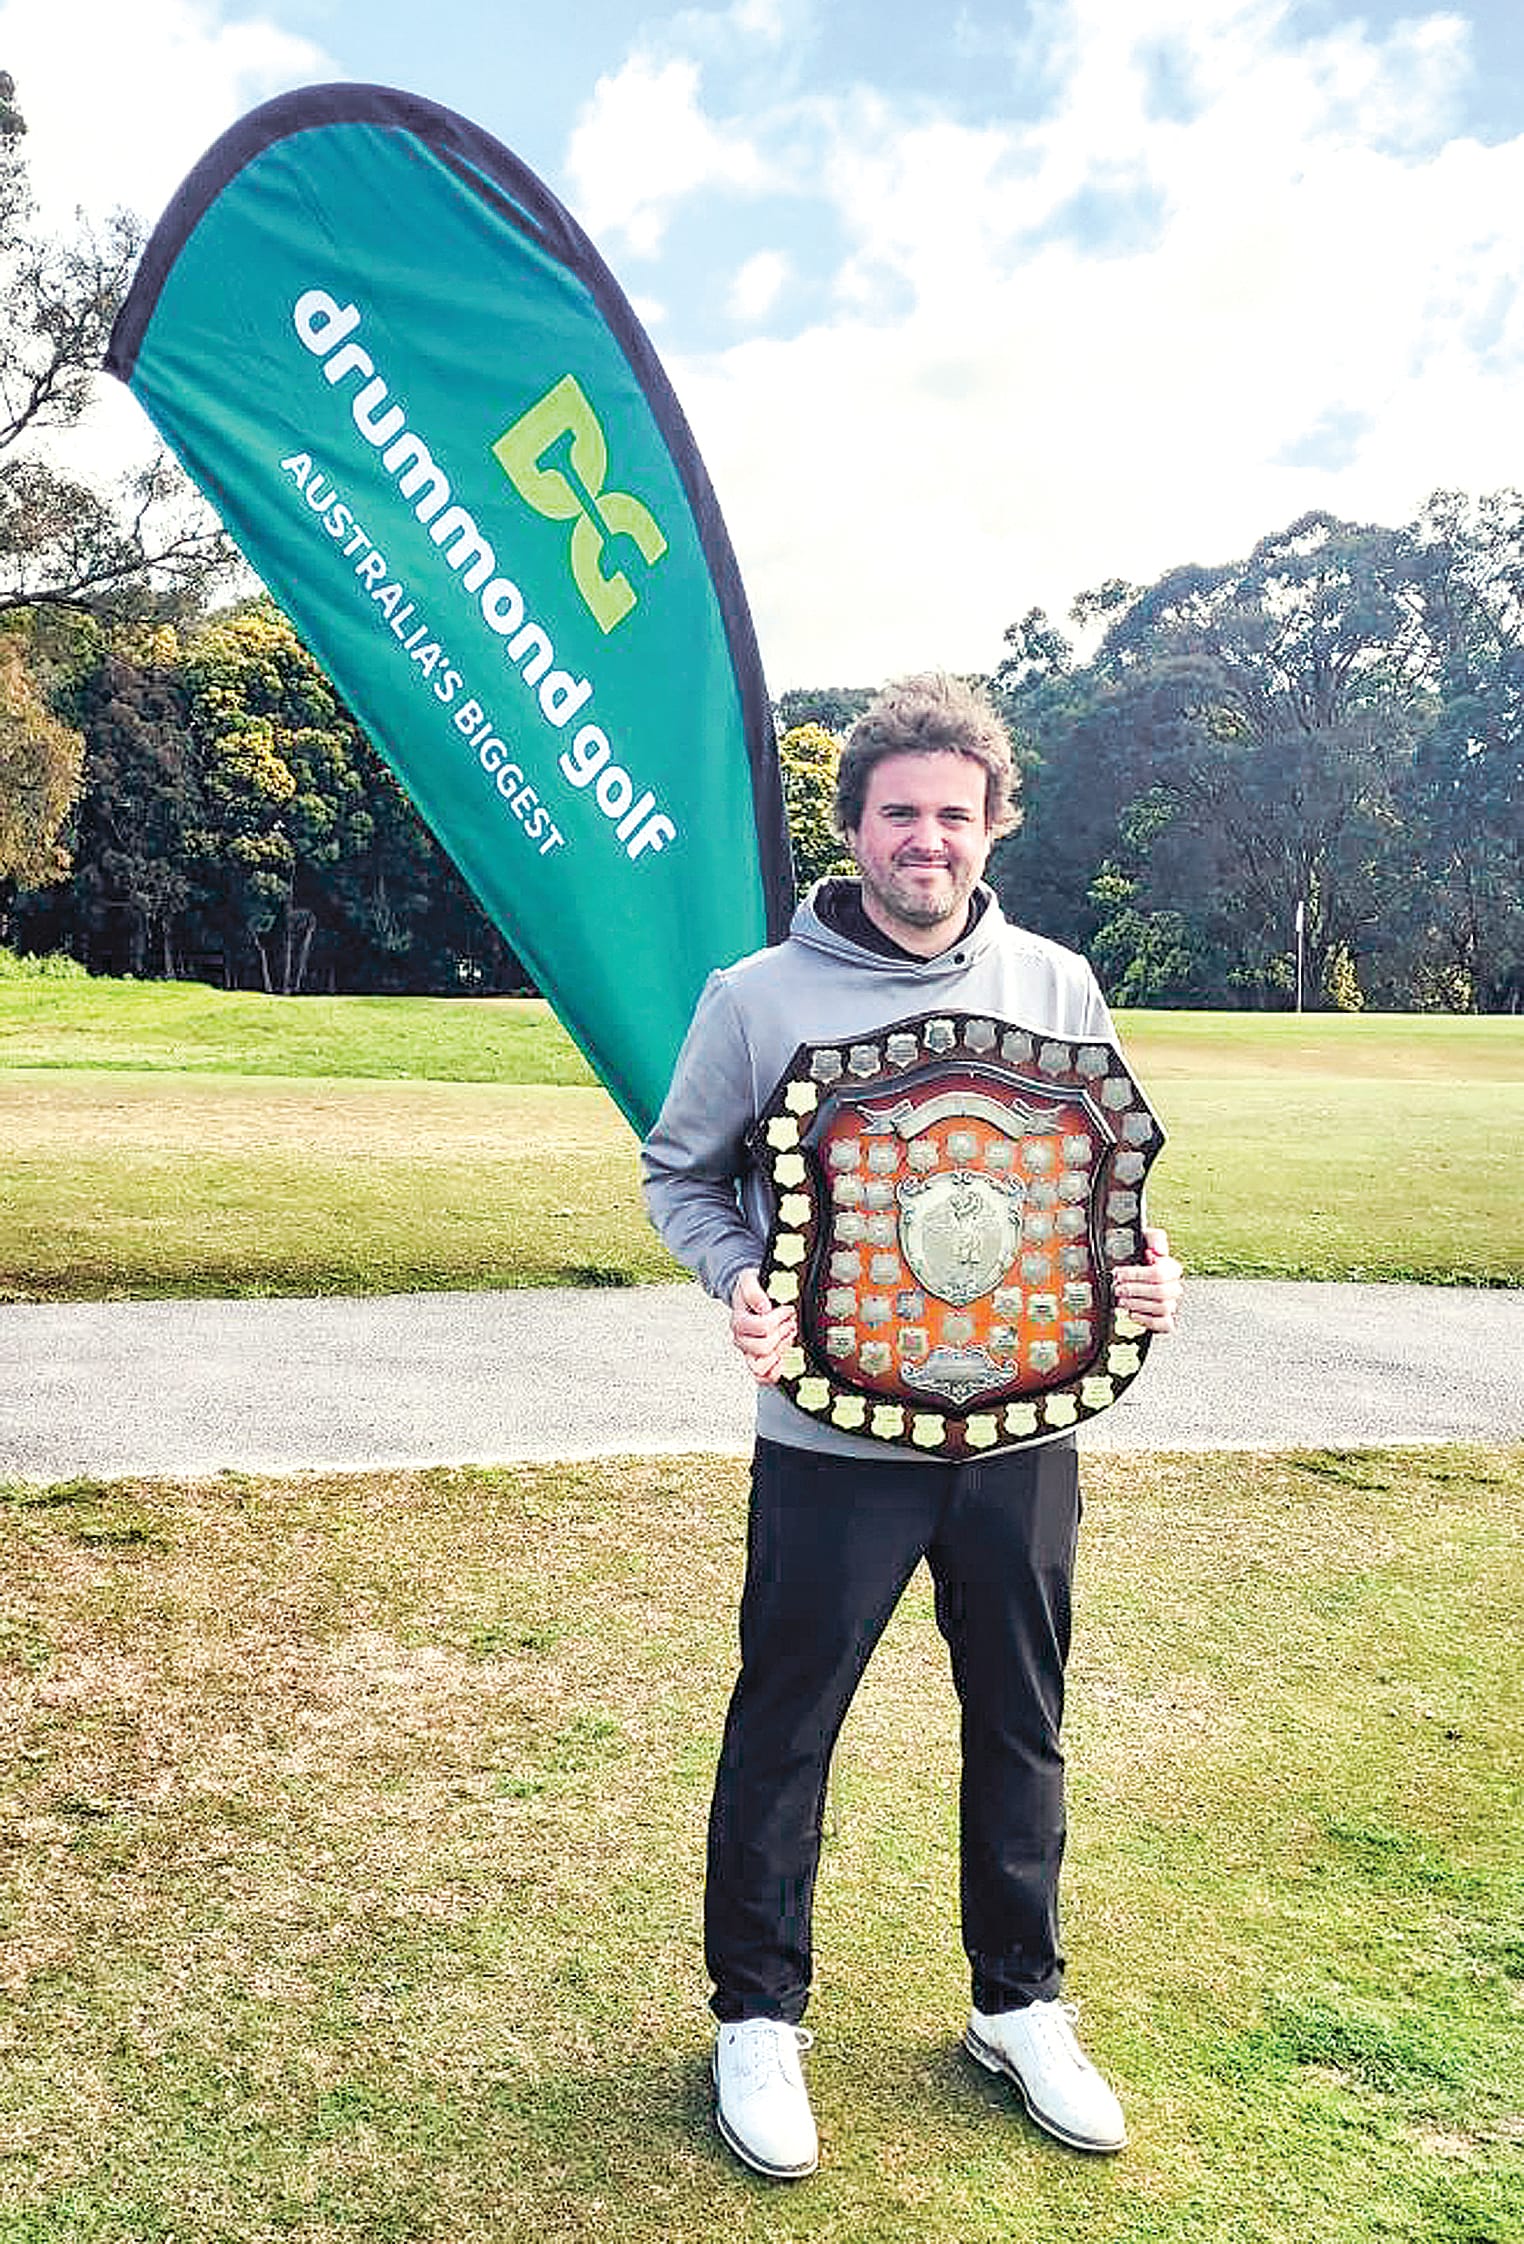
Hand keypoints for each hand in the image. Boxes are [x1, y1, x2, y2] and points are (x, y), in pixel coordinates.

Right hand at [729, 1267, 796, 1385]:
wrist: (749, 1294)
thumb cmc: (750, 1289)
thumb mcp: (749, 1280)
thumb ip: (753, 1291)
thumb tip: (763, 1306)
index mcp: (739, 1321)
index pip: (762, 1327)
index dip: (779, 1317)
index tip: (787, 1308)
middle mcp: (741, 1339)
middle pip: (763, 1348)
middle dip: (782, 1333)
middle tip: (789, 1322)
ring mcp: (748, 1352)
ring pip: (759, 1367)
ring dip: (778, 1351)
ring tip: (786, 1337)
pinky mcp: (757, 1361)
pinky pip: (763, 1377)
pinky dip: (775, 1370)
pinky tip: (782, 1356)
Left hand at [1112, 1225, 1182, 1334]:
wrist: (1126, 1271)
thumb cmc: (1135, 1255)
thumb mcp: (1142, 1238)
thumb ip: (1154, 1238)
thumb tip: (1160, 1250)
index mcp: (1170, 1267)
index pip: (1160, 1273)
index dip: (1137, 1275)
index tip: (1119, 1273)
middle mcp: (1173, 1286)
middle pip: (1162, 1292)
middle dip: (1135, 1290)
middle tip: (1118, 1288)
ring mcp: (1170, 1303)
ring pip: (1163, 1308)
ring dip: (1138, 1304)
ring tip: (1122, 1300)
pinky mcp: (1164, 1319)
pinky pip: (1165, 1324)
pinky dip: (1147, 1320)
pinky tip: (1133, 1313)